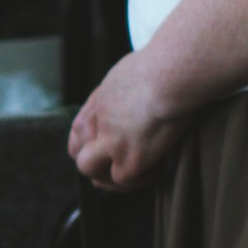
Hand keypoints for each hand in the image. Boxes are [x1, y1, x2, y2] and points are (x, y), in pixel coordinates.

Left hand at [67, 52, 185, 189]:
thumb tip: (129, 94)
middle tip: (121, 165)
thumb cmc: (159, 65)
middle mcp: (97, 126)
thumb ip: (119, 92)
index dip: (89, 146)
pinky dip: (141, 179)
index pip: (77, 135)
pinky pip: (126, 182)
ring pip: (95, 174)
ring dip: (114, 177)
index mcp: (96, 104)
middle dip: (97, 166)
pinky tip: (157, 169)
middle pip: (82, 159)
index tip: (107, 148)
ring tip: (139, 173)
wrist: (170, 75)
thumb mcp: (127, 74)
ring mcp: (110, 146)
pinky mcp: (129, 161)